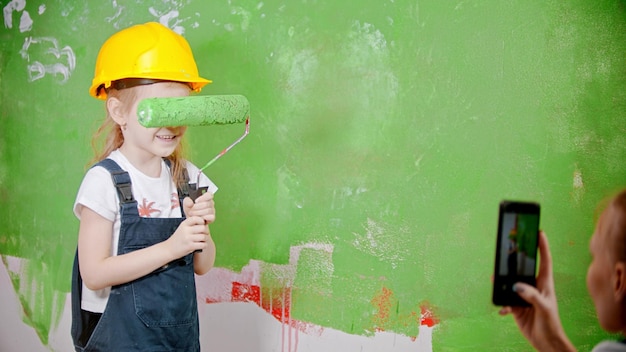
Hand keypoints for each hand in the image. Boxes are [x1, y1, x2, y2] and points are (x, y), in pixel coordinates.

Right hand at [167, 216, 209, 257]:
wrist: (169, 249)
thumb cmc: (179, 238)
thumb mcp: (183, 228)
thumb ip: (193, 225)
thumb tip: (206, 221)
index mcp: (184, 224)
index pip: (196, 218)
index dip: (202, 221)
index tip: (201, 225)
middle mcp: (185, 230)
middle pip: (203, 228)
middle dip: (206, 231)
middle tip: (204, 234)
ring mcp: (187, 238)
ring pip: (204, 237)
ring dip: (205, 239)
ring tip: (201, 240)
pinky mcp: (190, 246)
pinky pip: (203, 244)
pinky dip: (204, 245)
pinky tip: (200, 245)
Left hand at [183, 191, 215, 223]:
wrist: (191, 220)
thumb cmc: (191, 211)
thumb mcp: (186, 205)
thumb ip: (187, 201)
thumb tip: (190, 203)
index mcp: (205, 198)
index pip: (209, 194)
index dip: (203, 197)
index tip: (196, 201)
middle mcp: (210, 203)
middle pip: (206, 204)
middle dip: (197, 208)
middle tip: (191, 210)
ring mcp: (212, 210)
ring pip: (208, 210)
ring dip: (198, 213)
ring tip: (193, 215)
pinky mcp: (212, 217)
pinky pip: (211, 217)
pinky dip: (203, 217)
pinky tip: (199, 218)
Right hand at [499, 231, 575, 351]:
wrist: (545, 341)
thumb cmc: (551, 323)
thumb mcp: (544, 307)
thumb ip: (532, 295)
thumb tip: (517, 285)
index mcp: (545, 283)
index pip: (544, 260)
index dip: (542, 246)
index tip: (539, 232)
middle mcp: (533, 286)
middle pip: (522, 268)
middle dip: (514, 260)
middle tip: (507, 250)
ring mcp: (523, 295)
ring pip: (510, 282)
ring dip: (502, 282)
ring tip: (495, 280)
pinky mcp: (515, 305)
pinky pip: (505, 300)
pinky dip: (502, 304)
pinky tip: (503, 309)